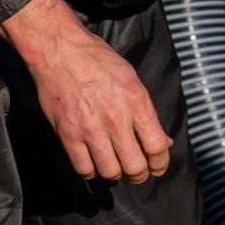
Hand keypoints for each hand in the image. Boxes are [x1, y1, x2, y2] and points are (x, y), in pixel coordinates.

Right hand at [0, 0, 171, 183]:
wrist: (60, 50)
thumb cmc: (98, 60)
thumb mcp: (131, 78)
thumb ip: (147, 112)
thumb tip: (164, 140)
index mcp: (136, 101)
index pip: (157, 146)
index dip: (160, 163)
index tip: (157, 166)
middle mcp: (116, 118)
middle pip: (135, 166)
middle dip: (139, 174)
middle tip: (136, 171)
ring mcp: (90, 128)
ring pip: (111, 172)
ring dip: (115, 174)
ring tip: (114, 167)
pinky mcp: (68, 134)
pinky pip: (84, 169)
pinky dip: (90, 172)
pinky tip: (92, 163)